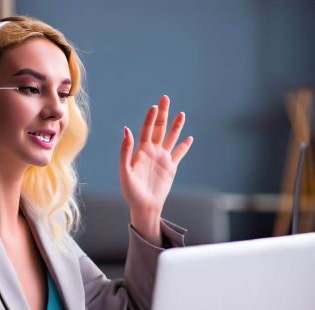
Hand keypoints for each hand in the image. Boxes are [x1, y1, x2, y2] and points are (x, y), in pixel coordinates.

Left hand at [120, 95, 192, 242]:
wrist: (144, 206)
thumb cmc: (131, 192)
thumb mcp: (125, 172)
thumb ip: (125, 151)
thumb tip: (126, 130)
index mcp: (140, 151)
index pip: (146, 130)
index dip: (150, 118)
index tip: (155, 107)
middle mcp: (152, 152)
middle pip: (159, 129)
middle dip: (163, 114)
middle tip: (166, 98)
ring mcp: (162, 159)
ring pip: (171, 138)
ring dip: (176, 126)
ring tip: (181, 114)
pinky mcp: (171, 168)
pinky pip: (179, 154)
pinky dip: (184, 146)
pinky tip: (189, 137)